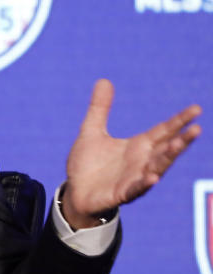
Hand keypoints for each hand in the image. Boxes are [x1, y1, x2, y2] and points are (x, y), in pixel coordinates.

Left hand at [63, 79, 201, 228]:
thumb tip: (103, 80)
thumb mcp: (91, 131)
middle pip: (166, 149)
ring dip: (166, 158)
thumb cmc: (87, 165)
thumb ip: (100, 108)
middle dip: (181, 140)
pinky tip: (152, 177)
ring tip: (176, 146)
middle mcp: (141, 161)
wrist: (75, 192)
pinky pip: (135, 189)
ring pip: (156, 168)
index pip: (163, 131)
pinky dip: (143, 184)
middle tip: (197, 129)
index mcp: (138, 146)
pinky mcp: (121, 193)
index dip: (179, 121)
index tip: (196, 109)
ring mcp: (134, 178)